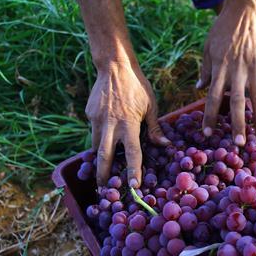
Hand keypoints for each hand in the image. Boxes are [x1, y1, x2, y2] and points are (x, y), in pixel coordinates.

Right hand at [87, 58, 168, 186]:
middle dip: (103, 175)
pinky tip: (103, 140)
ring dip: (99, 159)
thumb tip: (166, 145)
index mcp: (128, 123)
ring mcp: (97, 119)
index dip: (133, 171)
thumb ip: (155, 128)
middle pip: (104, 156)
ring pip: (96, 145)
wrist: (114, 66)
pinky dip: (99, 139)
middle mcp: (110, 124)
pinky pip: (94, 132)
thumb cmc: (137, 86)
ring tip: (101, 173)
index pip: (132, 152)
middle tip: (103, 189)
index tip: (133, 186)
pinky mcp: (89, 114)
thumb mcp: (151, 105)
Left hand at [198, 5, 255, 144]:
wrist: (246, 9)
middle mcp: (237, 70)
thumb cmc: (224, 28)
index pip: (211, 97)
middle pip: (236, 102)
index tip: (207, 134)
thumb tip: (198, 88)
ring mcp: (255, 67)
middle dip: (238, 125)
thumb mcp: (208, 47)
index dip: (209, 116)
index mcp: (220, 67)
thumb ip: (204, 69)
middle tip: (240, 145)